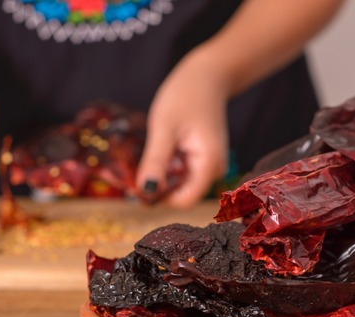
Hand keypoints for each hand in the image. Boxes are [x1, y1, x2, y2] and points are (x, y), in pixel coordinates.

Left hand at [136, 50, 229, 208]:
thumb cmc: (186, 95)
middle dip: (160, 185)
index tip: (139, 180)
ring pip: (182, 185)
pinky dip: (170, 167)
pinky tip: (165, 148)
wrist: (207, 76)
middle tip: (143, 160)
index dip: (160, 196)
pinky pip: (185, 174)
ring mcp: (211, 166)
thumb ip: (156, 161)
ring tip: (156, 149)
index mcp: (209, 164)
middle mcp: (215, 171)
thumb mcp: (164, 127)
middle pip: (183, 195)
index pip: (185, 201)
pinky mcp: (205, 161)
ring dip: (164, 176)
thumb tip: (145, 191)